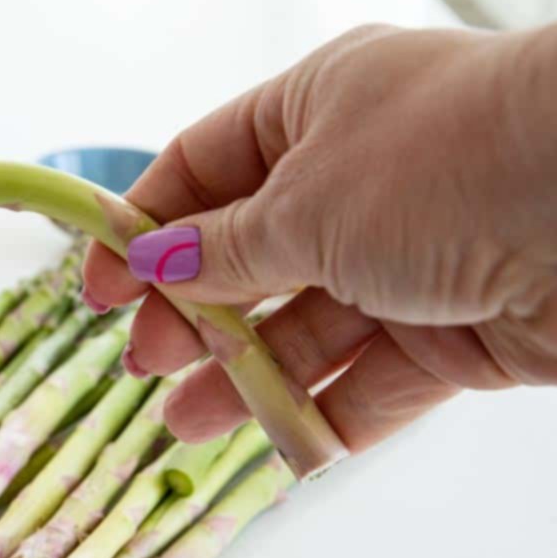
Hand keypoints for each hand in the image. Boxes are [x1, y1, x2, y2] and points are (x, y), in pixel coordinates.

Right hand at [84, 19, 556, 454]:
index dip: (144, 228)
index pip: (205, 168)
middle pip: (251, 256)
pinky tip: (278, 445)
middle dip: (193, 313)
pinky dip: (328, 412)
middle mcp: (362, 181)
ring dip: (247, 376)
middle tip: (144, 363)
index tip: (97, 288)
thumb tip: (152, 263)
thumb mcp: (303, 202)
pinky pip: (376, 379)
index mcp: (317, 113)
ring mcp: (412, 258)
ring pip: (309, 328)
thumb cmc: (444, 162)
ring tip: (184, 426)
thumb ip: (222, 246)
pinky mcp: (460, 330)